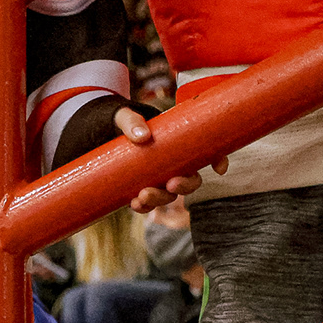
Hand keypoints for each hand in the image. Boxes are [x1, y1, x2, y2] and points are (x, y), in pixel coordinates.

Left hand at [115, 106, 229, 211]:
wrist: (103, 132)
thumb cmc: (122, 122)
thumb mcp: (125, 116)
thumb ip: (132, 122)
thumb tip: (143, 137)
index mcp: (178, 144)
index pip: (206, 153)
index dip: (218, 161)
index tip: (219, 169)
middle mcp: (174, 164)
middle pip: (190, 181)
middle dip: (184, 186)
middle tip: (172, 185)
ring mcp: (158, 178)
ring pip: (169, 195)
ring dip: (160, 199)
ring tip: (143, 196)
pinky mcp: (142, 187)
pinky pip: (147, 202)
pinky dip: (143, 206)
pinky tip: (135, 204)